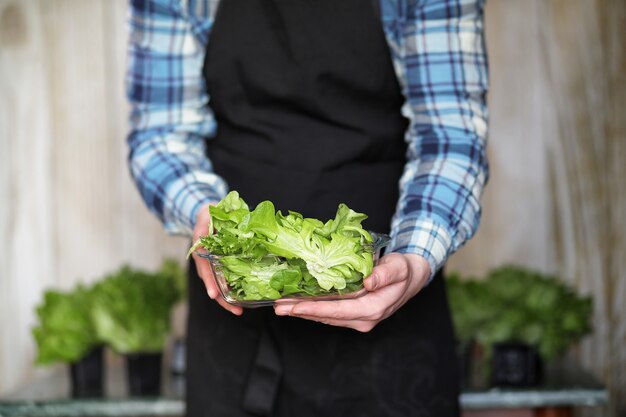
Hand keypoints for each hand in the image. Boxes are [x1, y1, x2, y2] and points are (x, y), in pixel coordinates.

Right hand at [192, 203, 242, 315]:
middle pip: (211, 283)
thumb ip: (208, 220)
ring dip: (227, 299)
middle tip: (236, 310)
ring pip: (217, 285)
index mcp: (200, 250)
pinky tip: (243, 299)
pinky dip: (232, 290)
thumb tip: (216, 223)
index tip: (214, 294)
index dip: (209, 281)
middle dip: (222, 299)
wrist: (207, 216)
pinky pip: (225, 280)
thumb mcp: (206, 214)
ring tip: (240, 310)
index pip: (204, 268)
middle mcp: (204, 261)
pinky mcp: (220, 266)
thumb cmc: (208, 215)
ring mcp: (212, 265)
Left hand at [273, 253, 429, 331]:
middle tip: (277, 306)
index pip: (339, 310)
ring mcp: (358, 319)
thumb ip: (386, 274)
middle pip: (328, 316)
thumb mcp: (400, 267)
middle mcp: (365, 318)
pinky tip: (298, 302)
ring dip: (303, 311)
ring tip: (281, 304)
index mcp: (374, 308)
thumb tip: (369, 281)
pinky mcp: (353, 315)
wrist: (411, 277)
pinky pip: (330, 313)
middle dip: (301, 311)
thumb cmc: (404, 270)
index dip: (316, 309)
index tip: (295, 306)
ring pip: (326, 316)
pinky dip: (313, 308)